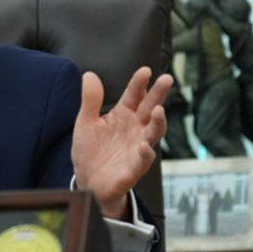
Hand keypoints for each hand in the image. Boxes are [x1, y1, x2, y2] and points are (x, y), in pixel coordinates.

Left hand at [71, 67, 171, 219]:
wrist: (88, 181)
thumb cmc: (91, 150)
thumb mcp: (86, 122)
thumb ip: (91, 100)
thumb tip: (89, 74)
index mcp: (122, 115)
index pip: (133, 95)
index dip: (139, 83)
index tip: (145, 70)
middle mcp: (134, 129)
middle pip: (149, 108)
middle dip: (158, 94)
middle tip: (167, 79)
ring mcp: (137, 147)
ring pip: (153, 133)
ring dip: (157, 122)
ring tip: (158, 111)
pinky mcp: (134, 167)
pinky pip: (143, 160)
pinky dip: (145, 153)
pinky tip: (144, 146)